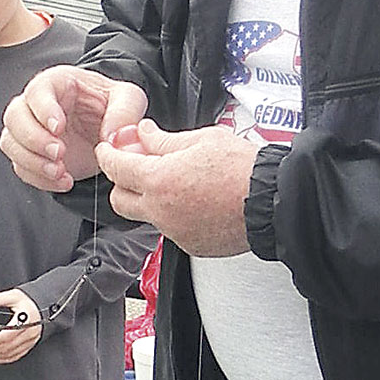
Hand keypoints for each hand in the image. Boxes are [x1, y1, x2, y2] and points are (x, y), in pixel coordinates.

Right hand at [0, 65, 148, 191]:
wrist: (107, 129)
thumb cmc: (113, 105)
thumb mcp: (128, 99)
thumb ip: (125, 111)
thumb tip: (113, 136)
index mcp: (56, 83)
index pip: (37, 91)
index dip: (44, 110)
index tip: (59, 128)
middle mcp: (35, 104)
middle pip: (14, 117)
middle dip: (34, 139)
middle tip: (60, 154)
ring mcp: (29, 130)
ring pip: (11, 142)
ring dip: (32, 161)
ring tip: (60, 172)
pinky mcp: (31, 154)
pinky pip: (21, 167)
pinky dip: (38, 178)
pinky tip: (63, 181)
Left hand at [0, 289, 42, 363]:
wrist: (45, 304)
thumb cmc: (29, 300)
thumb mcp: (10, 296)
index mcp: (23, 320)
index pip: (5, 336)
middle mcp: (29, 332)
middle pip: (6, 347)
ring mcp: (30, 340)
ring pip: (10, 353)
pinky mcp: (30, 344)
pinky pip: (16, 355)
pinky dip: (3, 359)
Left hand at [96, 120, 259, 256]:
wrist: (272, 201)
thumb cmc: (243, 169)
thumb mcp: (202, 139)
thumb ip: (164, 140)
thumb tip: (144, 134)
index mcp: (159, 180)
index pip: (115, 168)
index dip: (107, 154)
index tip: (109, 149)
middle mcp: (162, 211)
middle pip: (120, 201)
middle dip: (123, 184)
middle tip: (138, 169)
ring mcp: (176, 232)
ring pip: (149, 216)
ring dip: (153, 201)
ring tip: (181, 184)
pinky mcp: (193, 245)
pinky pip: (174, 230)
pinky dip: (178, 216)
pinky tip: (200, 203)